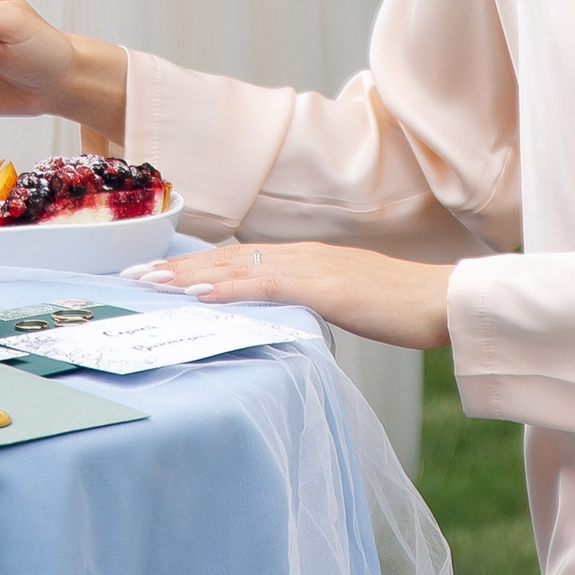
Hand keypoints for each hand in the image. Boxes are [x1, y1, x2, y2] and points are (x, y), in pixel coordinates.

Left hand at [135, 239, 454, 351]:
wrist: (442, 301)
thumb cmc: (400, 308)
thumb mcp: (344, 304)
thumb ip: (309, 304)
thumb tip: (278, 318)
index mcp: (305, 259)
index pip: (238, 259)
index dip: (196, 266)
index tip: (158, 275)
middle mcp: (302, 255)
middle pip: (228, 258)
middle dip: (178, 267)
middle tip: (133, 276)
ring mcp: (313, 267)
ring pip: (239, 267)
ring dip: (192, 276)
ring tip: (152, 283)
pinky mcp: (326, 287)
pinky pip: (269, 286)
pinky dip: (232, 289)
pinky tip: (203, 296)